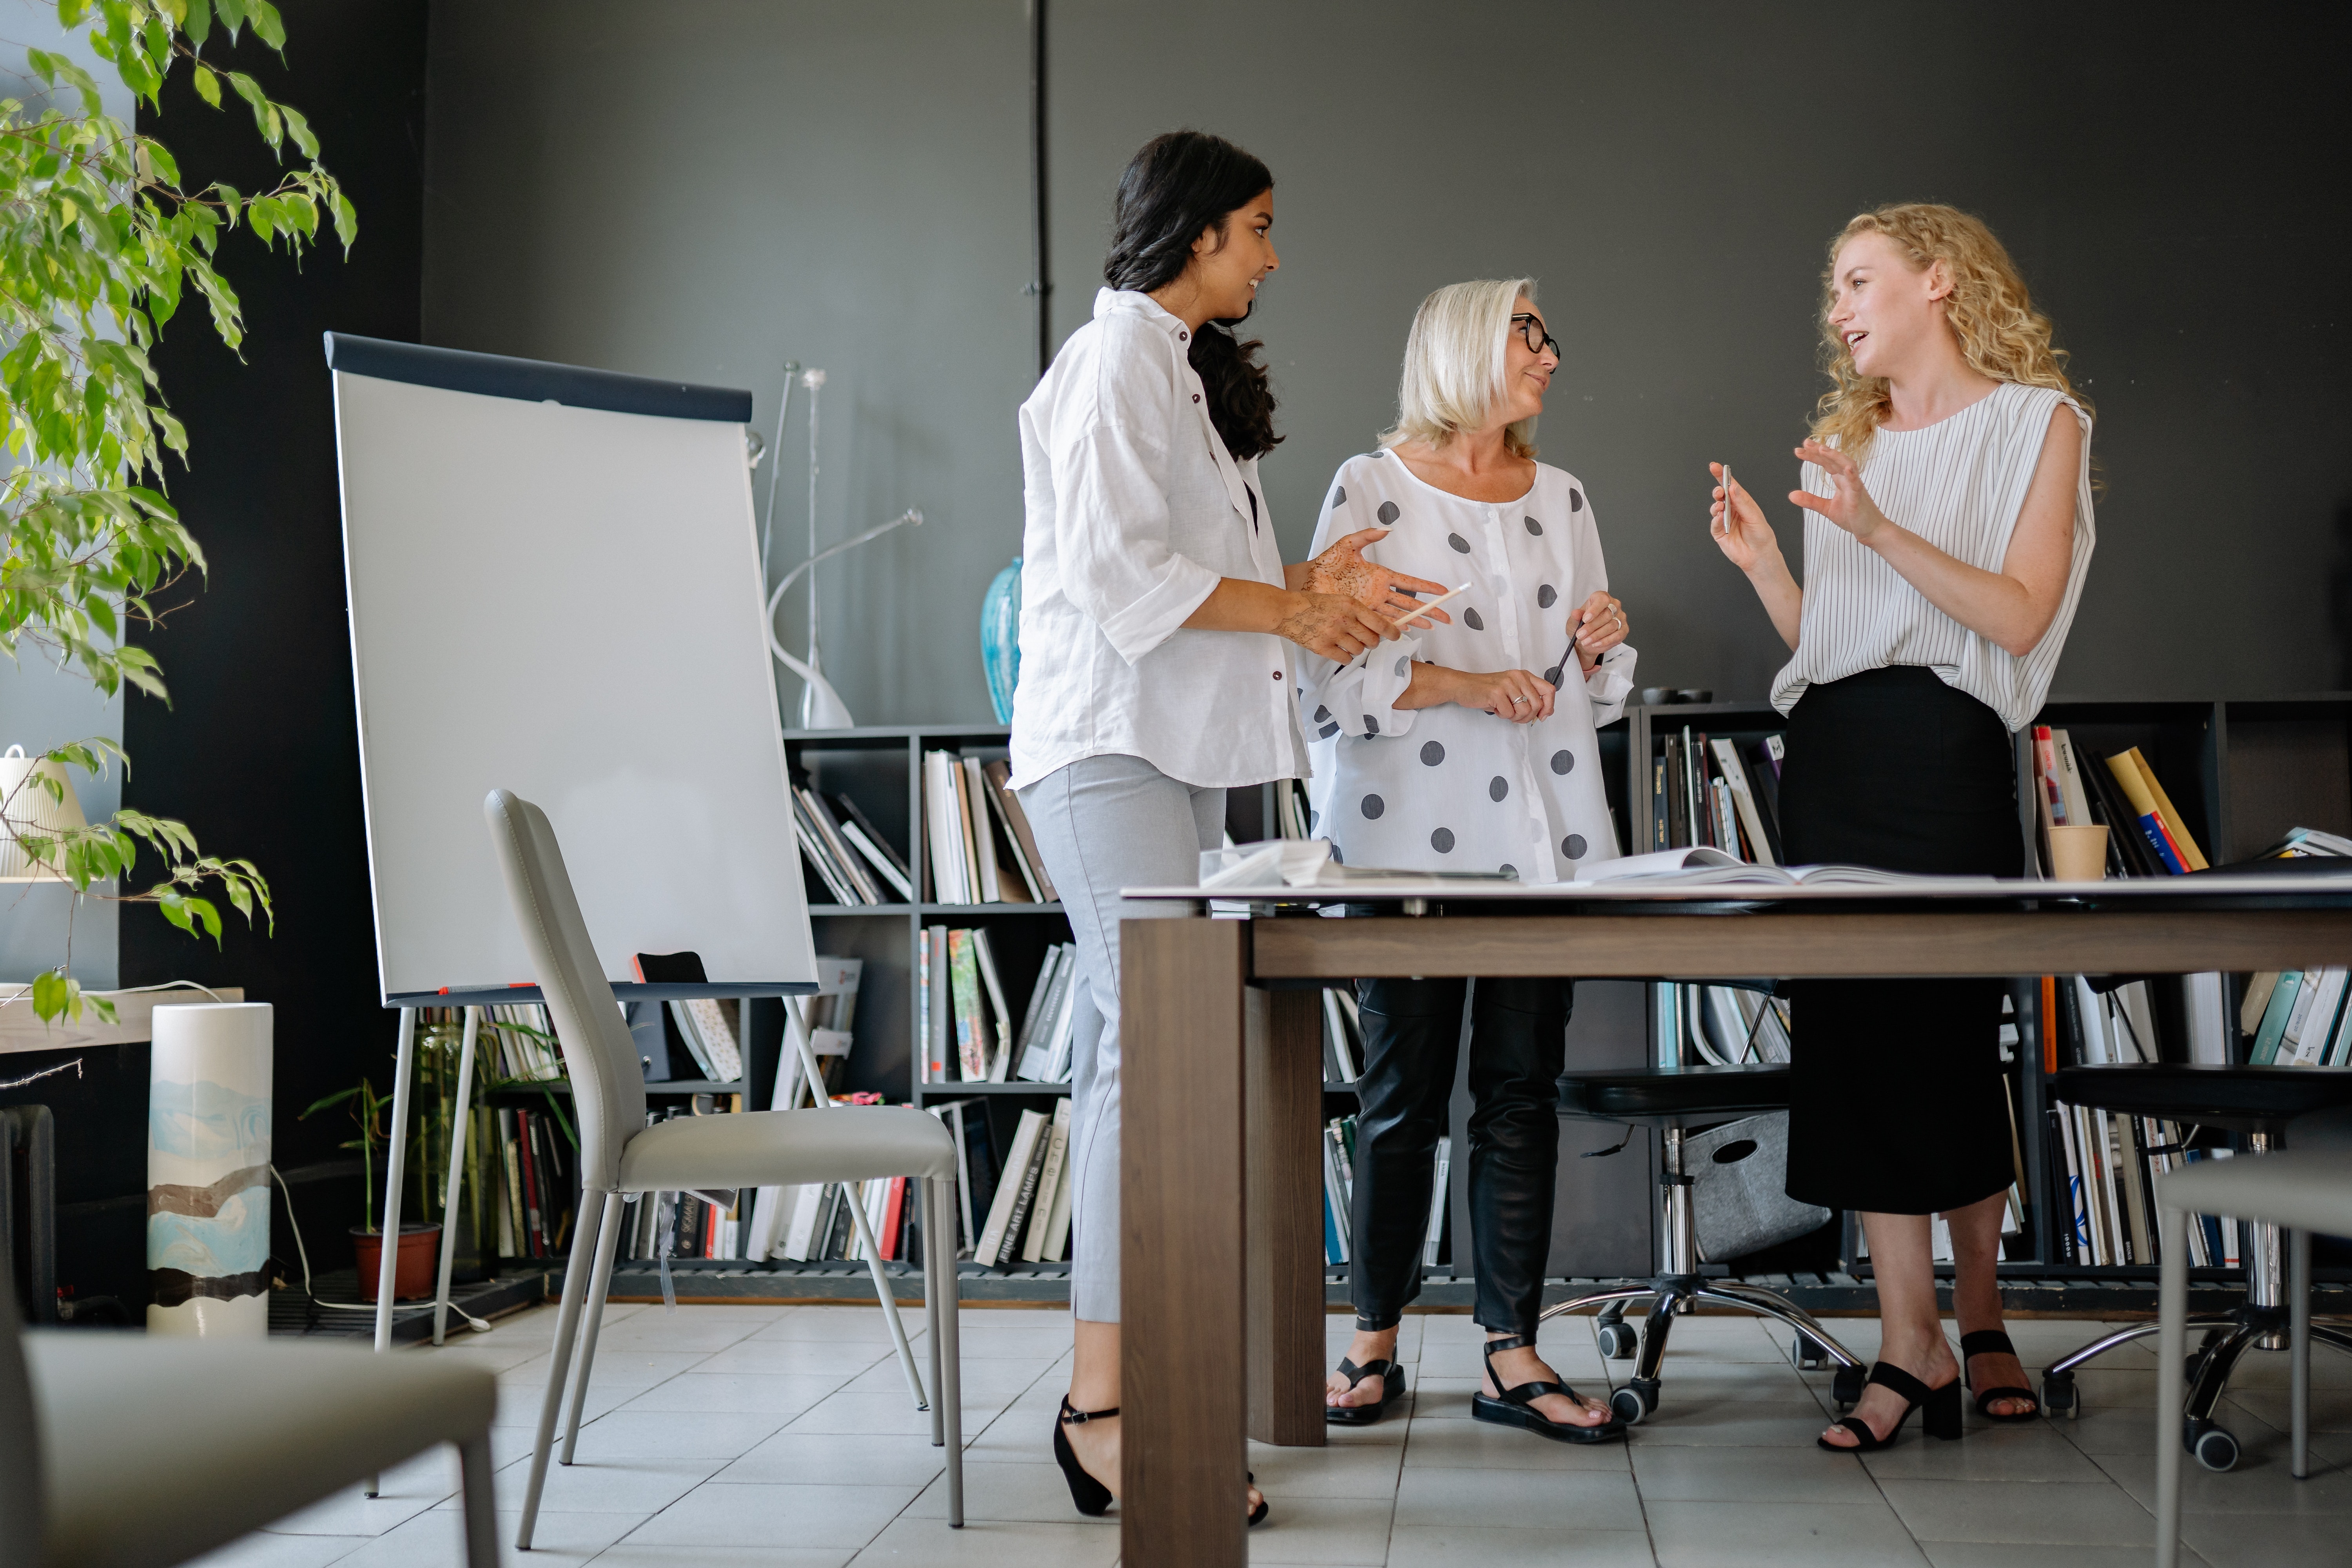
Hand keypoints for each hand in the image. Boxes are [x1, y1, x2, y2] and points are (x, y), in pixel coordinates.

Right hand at [1274, 592, 1403, 663]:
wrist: (1287, 610)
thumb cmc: (1312, 604)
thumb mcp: (1338, 600)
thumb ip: (1356, 612)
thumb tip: (1376, 627)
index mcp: (1351, 605)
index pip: (1380, 623)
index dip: (1392, 632)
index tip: (1396, 636)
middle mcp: (1345, 620)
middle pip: (1372, 640)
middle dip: (1372, 642)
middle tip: (1367, 641)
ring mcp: (1333, 635)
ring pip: (1359, 651)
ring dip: (1357, 650)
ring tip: (1348, 643)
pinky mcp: (1323, 648)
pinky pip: (1345, 659)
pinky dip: (1345, 657)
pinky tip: (1339, 651)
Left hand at [1295, 528, 1454, 622]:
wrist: (1308, 580)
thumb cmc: (1327, 563)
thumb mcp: (1347, 544)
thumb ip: (1366, 535)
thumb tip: (1386, 530)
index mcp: (1381, 575)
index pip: (1409, 582)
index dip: (1426, 587)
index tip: (1443, 591)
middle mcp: (1380, 591)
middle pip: (1410, 601)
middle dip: (1430, 609)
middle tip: (1447, 617)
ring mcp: (1372, 604)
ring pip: (1400, 614)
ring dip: (1417, 620)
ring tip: (1433, 626)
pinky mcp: (1361, 614)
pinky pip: (1382, 622)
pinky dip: (1396, 626)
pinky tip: (1407, 630)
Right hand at [1443, 667, 1554, 723]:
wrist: (1463, 686)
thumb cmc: (1487, 690)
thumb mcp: (1512, 690)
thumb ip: (1528, 697)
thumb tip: (1545, 713)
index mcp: (1524, 675)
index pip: (1549, 690)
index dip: (1549, 706)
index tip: (1541, 716)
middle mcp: (1518, 677)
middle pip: (1537, 704)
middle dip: (1527, 717)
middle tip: (1515, 716)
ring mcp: (1507, 684)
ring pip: (1524, 711)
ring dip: (1514, 717)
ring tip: (1504, 711)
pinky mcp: (1496, 692)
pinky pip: (1509, 713)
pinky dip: (1502, 715)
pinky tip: (1495, 709)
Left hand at [1566, 590, 1625, 672]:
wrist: (1585, 639)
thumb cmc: (1582, 626)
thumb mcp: (1574, 621)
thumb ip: (1576, 617)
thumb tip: (1575, 613)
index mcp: (1601, 598)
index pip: (1602, 600)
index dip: (1594, 610)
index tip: (1585, 619)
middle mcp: (1613, 606)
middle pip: (1606, 615)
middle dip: (1592, 627)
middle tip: (1581, 634)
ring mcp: (1620, 617)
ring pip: (1611, 626)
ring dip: (1597, 635)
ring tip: (1586, 641)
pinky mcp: (1623, 629)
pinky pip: (1617, 635)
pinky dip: (1605, 641)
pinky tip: (1596, 643)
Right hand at [1708, 461, 1782, 572]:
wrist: (1759, 556)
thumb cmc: (1761, 536)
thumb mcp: (1755, 516)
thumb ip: (1743, 502)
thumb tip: (1734, 488)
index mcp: (1742, 502)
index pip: (1731, 486)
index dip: (1722, 475)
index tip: (1715, 467)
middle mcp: (1732, 510)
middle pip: (1720, 495)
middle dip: (1718, 491)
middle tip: (1719, 491)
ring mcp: (1724, 520)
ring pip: (1715, 508)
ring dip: (1716, 505)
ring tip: (1721, 507)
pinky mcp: (1719, 532)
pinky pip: (1713, 524)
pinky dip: (1715, 520)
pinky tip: (1720, 518)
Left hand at [1789, 440, 1889, 541]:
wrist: (1870, 530)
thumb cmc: (1852, 517)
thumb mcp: (1827, 508)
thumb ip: (1810, 501)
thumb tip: (1791, 495)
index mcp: (1841, 480)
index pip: (1826, 463)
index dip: (1815, 455)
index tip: (1800, 449)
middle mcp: (1848, 479)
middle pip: (1833, 460)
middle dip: (1820, 451)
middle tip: (1805, 443)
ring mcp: (1855, 486)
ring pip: (1847, 465)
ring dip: (1835, 456)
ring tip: (1822, 449)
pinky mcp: (1859, 497)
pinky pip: (1857, 483)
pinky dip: (1852, 474)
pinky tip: (1846, 468)